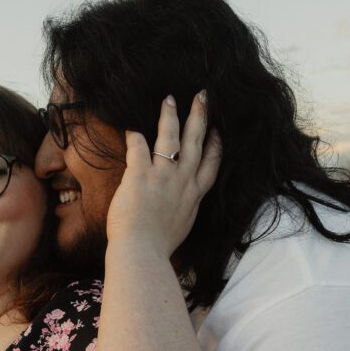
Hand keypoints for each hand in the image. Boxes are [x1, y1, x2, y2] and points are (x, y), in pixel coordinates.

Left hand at [105, 92, 221, 257]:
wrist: (142, 254)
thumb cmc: (157, 248)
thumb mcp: (180, 228)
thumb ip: (182, 212)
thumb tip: (178, 208)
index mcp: (193, 197)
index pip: (211, 165)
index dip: (216, 145)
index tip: (218, 130)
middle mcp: (182, 183)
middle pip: (196, 143)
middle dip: (200, 117)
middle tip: (203, 96)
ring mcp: (163, 178)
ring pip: (171, 139)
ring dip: (171, 116)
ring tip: (170, 99)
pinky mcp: (140, 176)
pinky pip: (138, 147)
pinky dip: (134, 134)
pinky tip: (130, 124)